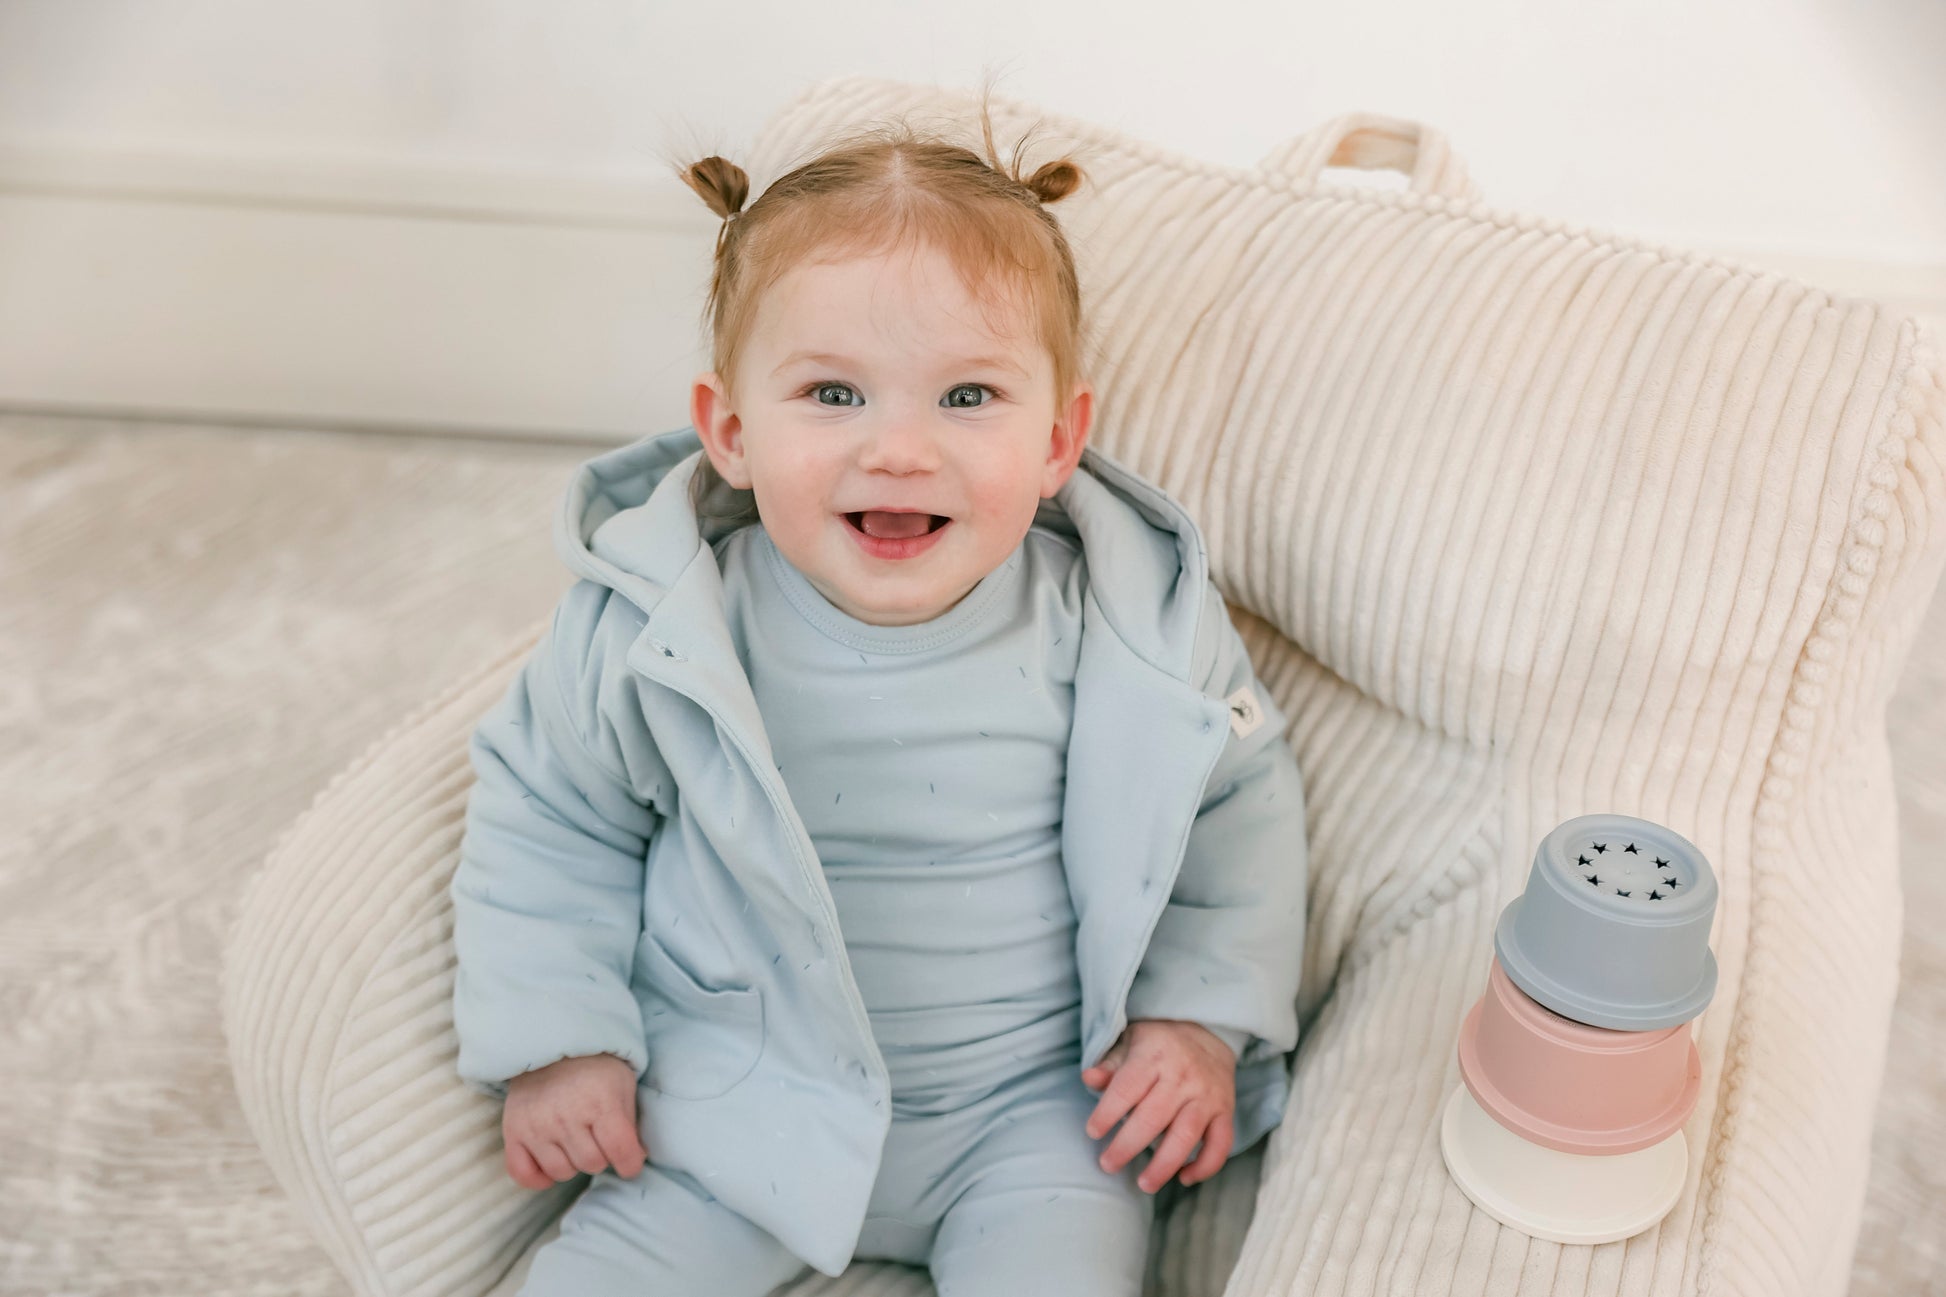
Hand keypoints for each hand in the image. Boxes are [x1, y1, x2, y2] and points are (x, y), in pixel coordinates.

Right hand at [501, 1053, 647, 1189]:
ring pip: (561, 1172)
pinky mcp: (513, 1131)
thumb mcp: (623, 1085)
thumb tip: (634, 1158)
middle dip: (601, 1156)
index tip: (629, 1162)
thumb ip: (629, 1123)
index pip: (621, 1152)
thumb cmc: (595, 1067)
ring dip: (572, 1164)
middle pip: (592, 1164)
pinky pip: (522, 1173)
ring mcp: (537, 1125)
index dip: (630, 1164)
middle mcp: (567, 1117)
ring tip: (574, 1144)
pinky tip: (549, 1166)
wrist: (551, 1043)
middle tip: (597, 1139)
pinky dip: (538, 1178)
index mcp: (601, 1103)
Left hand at [1081, 1018, 1236, 1192]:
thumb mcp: (1131, 1042)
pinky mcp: (1225, 1111)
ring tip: (1144, 1184)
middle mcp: (1182, 1076)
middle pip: (1153, 1117)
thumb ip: (1110, 1064)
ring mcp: (1206, 1095)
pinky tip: (1184, 1177)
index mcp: (1154, 1056)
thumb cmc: (1159, 1043)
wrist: (1209, 1032)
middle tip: (1107, 1165)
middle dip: (1127, 1146)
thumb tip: (1088, 1079)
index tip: (1092, 1133)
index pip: (1127, 1088)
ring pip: (1186, 1135)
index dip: (1107, 1113)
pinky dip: (1205, 1166)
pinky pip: (1220, 1144)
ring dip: (1164, 1165)